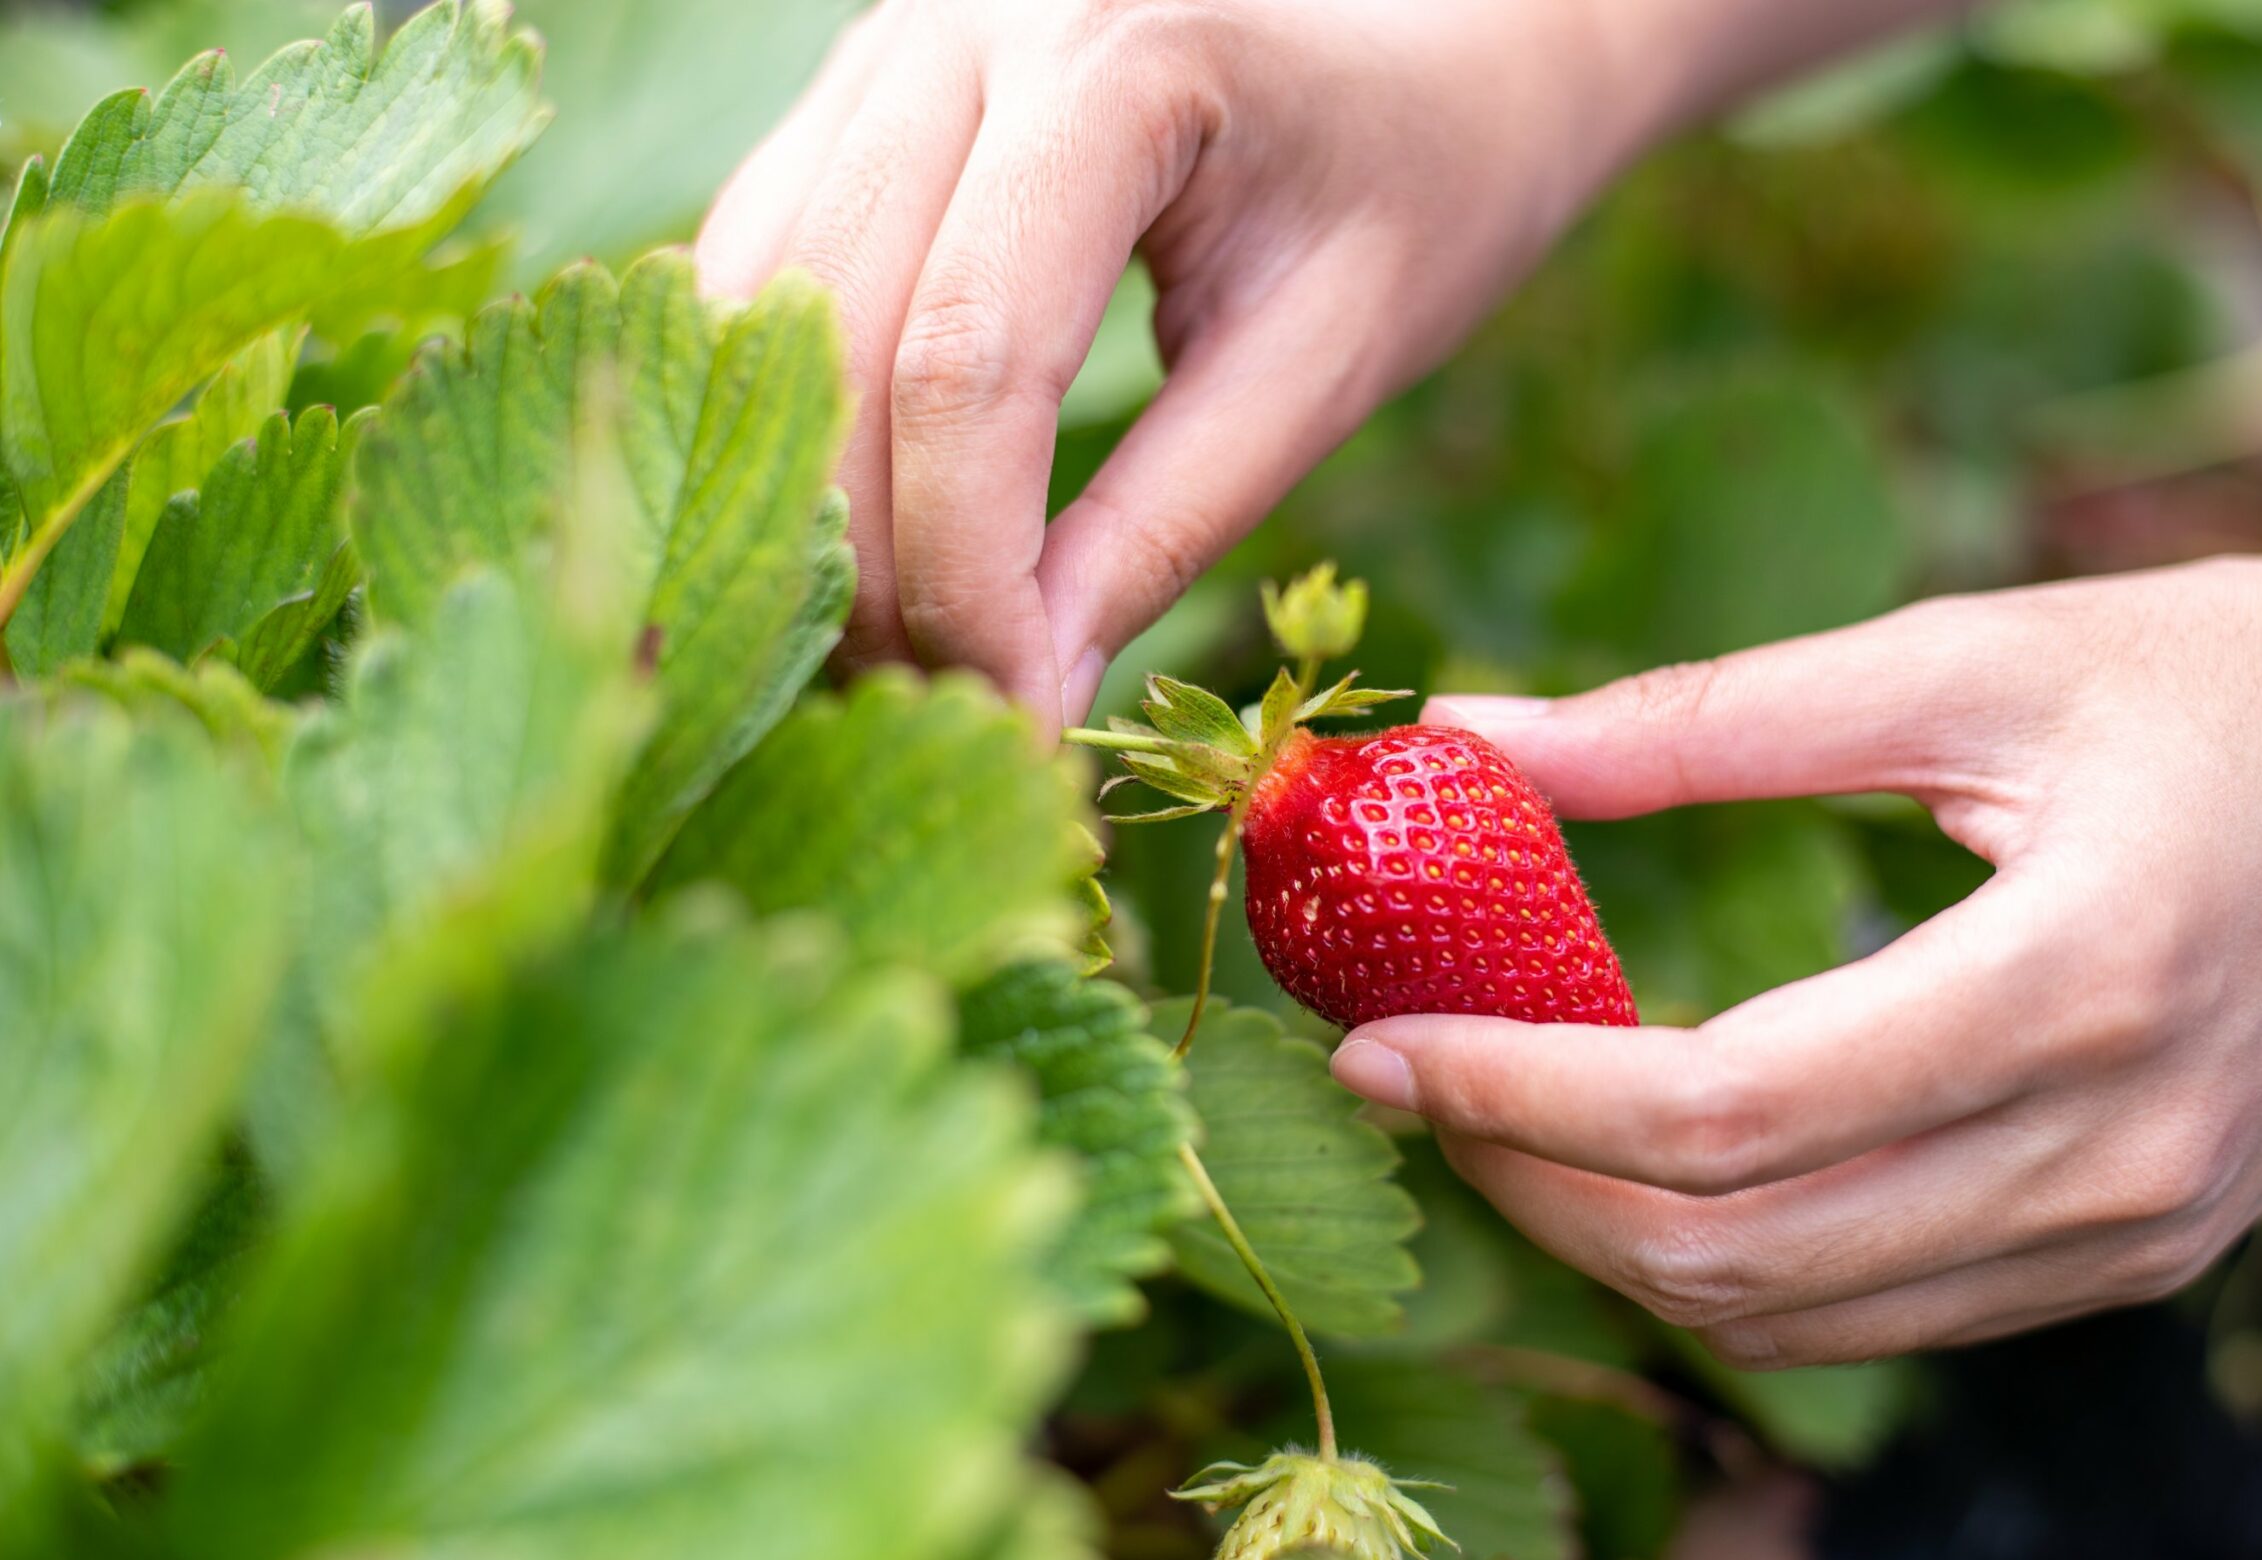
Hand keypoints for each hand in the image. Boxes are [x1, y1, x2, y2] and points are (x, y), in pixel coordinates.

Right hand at [695, 0, 1715, 727]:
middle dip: (871, 565)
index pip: (969, 360)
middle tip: (941, 722)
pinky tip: (858, 545)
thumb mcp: (1328, 366)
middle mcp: (963, 23)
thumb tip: (1019, 697)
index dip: (965, 571)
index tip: (1013, 716)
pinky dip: (797, 428)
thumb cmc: (1422, 187)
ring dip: (808, 509)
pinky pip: (765, 278)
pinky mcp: (855, 94)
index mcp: (1120, 64)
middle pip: (836, 343)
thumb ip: (1165, 526)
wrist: (1434, 37)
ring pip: (763, 315)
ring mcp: (889, 45)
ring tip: (894, 660)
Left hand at [1330, 508, 2261, 1366]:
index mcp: (2077, 981)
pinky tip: (1651, 1162)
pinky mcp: (2141, 1251)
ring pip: (1797, 1322)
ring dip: (1612, 1243)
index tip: (1371, 1042)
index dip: (1516, 1091)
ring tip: (1497, 1120)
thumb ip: (1705, 720)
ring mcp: (2136, 1231)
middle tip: (1402, 1080)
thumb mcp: (1973, 657)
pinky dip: (1736, 1262)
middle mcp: (2114, 1151)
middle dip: (1528, 1185)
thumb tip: (1472, 738)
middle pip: (1737, 1255)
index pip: (1727, 1113)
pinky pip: (1884, 1314)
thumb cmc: (2244, 674)